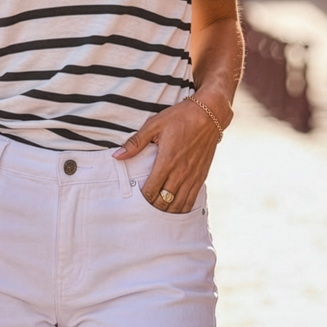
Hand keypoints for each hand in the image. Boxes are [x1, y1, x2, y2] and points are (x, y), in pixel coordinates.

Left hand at [113, 98, 220, 212]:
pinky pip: (192, 200)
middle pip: (164, 202)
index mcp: (166, 161)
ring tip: (157, 211)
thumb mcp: (154, 125)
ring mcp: (192, 176)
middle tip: (143, 208)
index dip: (142, 199)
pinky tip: (175, 209)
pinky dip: (182, 208)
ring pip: (179, 205)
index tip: (134, 200)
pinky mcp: (201, 176)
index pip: (151, 190)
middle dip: (152, 207)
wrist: (208, 115)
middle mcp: (180, 172)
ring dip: (167, 211)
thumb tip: (117, 156)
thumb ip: (135, 143)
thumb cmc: (179, 118)